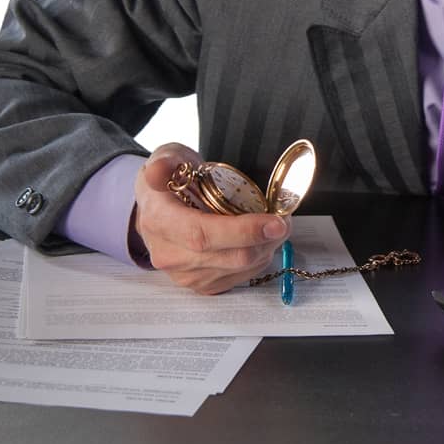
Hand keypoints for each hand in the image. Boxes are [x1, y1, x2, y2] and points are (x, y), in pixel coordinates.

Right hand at [132, 143, 291, 295]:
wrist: (157, 209)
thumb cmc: (169, 180)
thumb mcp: (166, 158)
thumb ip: (166, 163)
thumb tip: (159, 171)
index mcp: (159, 221)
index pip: (203, 235)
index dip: (242, 231)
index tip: (274, 222)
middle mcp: (169, 255)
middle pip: (229, 256)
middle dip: (267, 238)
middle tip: (285, 218)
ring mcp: (184, 274)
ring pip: (239, 269)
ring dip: (267, 248)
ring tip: (276, 225)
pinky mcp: (201, 285)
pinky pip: (239, 277)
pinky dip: (258, 258)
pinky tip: (262, 240)